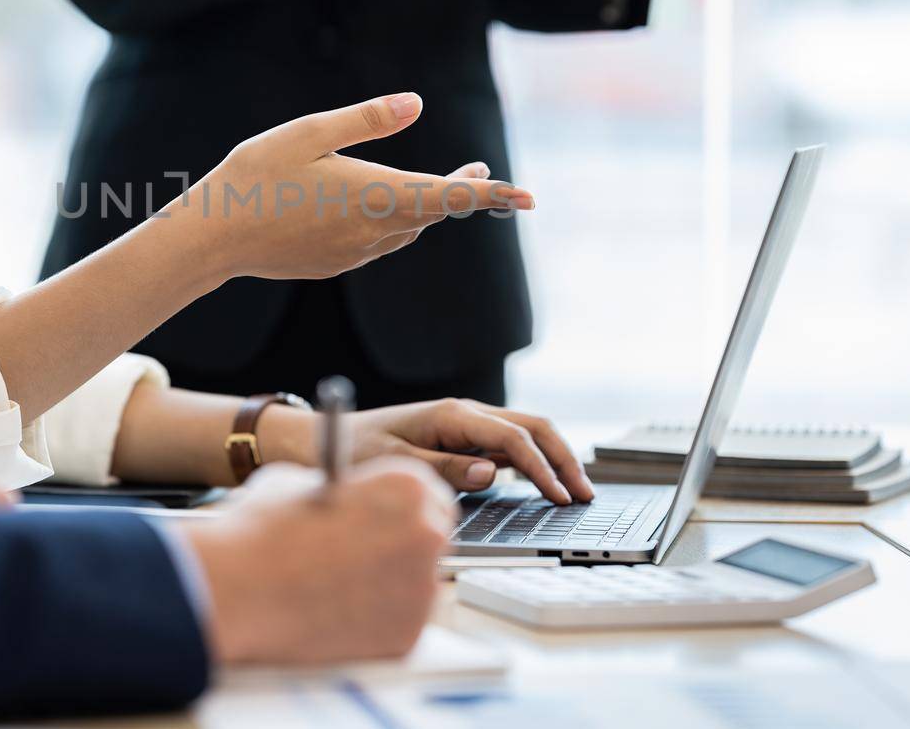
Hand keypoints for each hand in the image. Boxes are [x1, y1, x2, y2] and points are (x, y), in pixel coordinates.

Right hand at [176, 93, 533, 283]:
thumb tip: (416, 104)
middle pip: (433, 211)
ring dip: (425, 206)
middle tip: (483, 173)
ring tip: (436, 184)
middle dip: (461, 192)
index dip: (494, 195)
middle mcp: (373, 232)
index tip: (530, 196)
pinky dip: (389, 222)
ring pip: (405, 228)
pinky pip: (375, 242)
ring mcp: (353, 255)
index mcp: (376, 196)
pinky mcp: (333, 264)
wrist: (211, 238)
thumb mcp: (310, 133)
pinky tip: (374, 207)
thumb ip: (367, 119)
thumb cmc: (256, 177)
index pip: (451, 197)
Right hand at [182, 460, 453, 663]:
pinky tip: (339, 614)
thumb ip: (338, 489)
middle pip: (432, 539)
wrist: (240, 588)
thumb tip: (340, 500)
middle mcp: (426, 535)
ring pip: (417, 585)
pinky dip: (377, 622)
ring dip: (390, 584)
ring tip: (342, 586)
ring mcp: (420, 590)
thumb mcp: (301, 481)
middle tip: (366, 554)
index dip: (405, 508)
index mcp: (408, 487)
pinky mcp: (406, 636)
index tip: (388, 517)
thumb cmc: (263, 530)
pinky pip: (401, 624)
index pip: (431, 495)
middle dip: (404, 544)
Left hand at [260, 397, 593, 504]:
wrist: (324, 437)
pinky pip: (508, 442)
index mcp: (451, 414)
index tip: (561, 498)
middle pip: (532, 427)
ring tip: (575, 491)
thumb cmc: (354, 449)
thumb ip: (446, 468)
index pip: (513, 438)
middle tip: (585, 495)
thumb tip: (493, 473)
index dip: (542, 468)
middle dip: (563, 458)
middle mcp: (464, 412)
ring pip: (525, 432)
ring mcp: (466, 422)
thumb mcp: (397, 462)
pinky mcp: (462, 435)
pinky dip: (534, 460)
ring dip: (553, 456)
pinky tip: (546, 483)